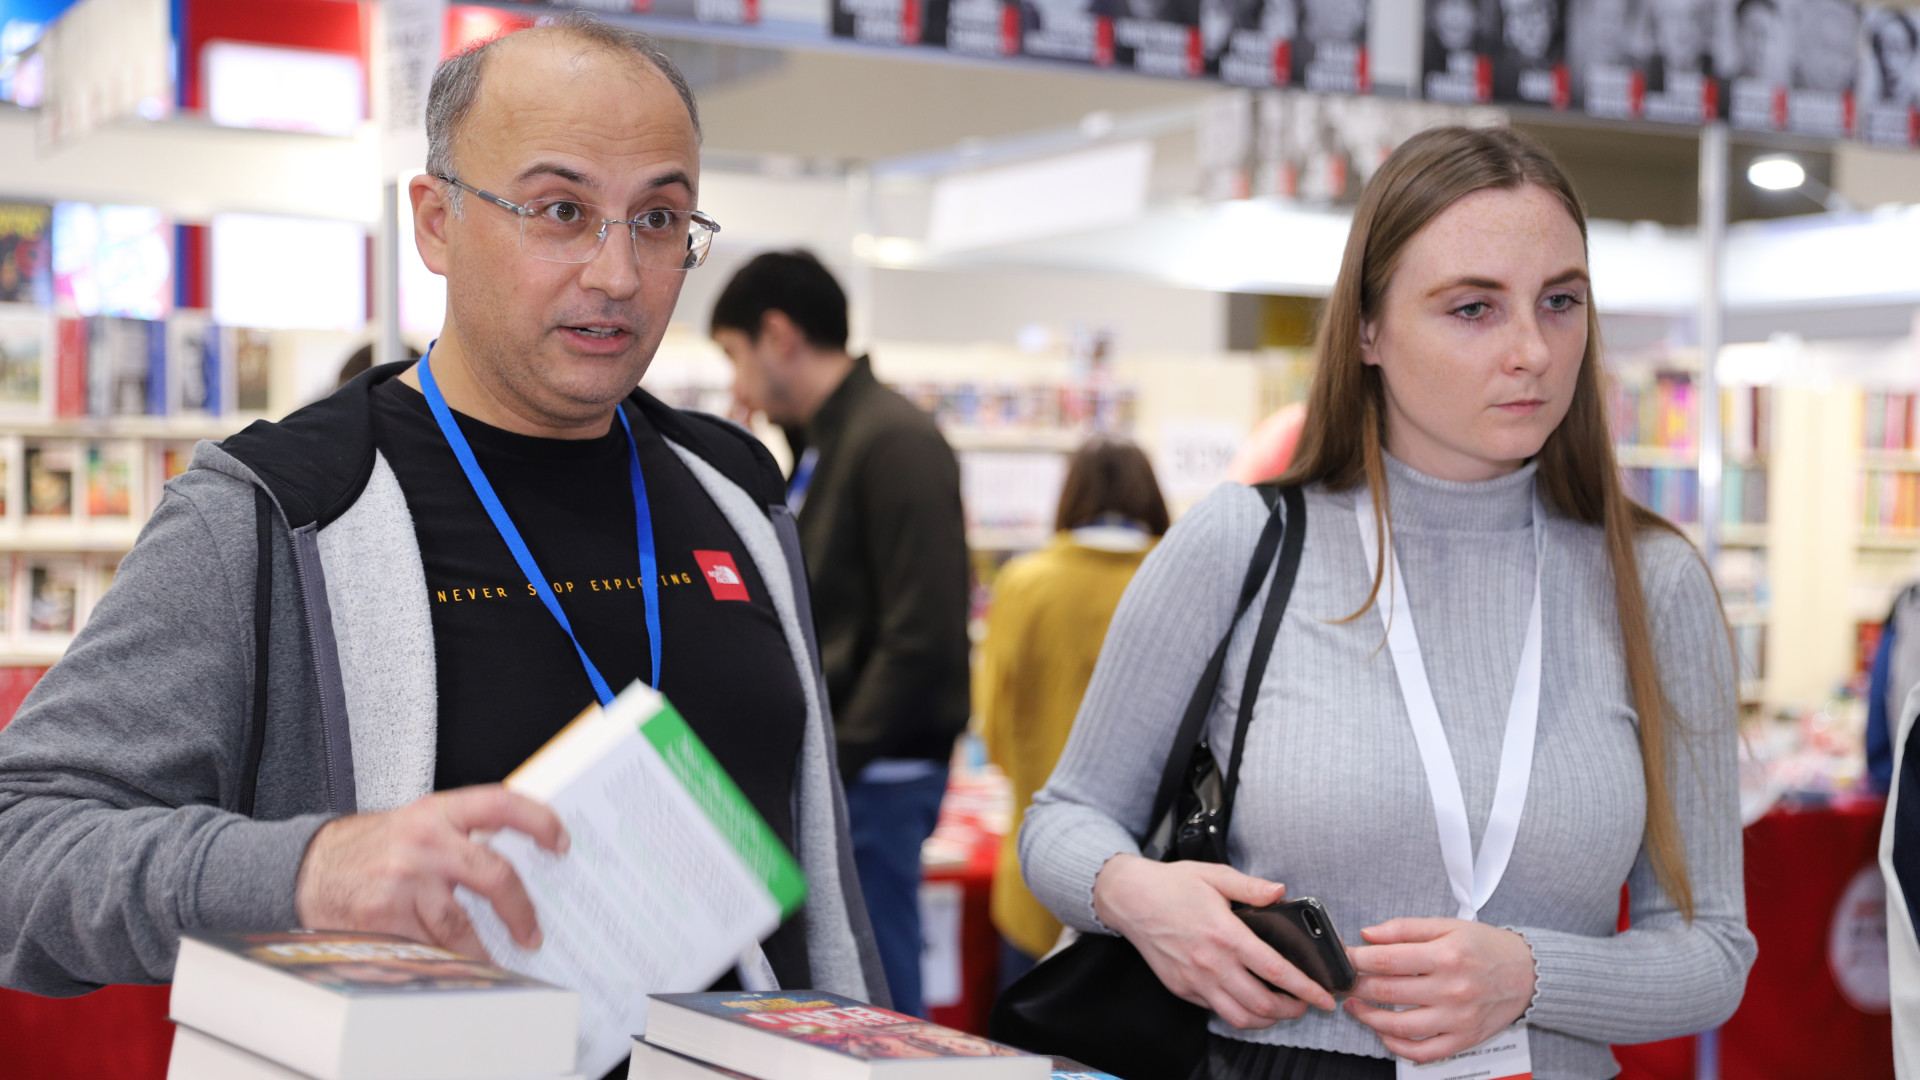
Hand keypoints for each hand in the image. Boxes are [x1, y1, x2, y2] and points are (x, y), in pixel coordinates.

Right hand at [294, 785, 568, 961]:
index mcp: (437, 812)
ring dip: (480, 951)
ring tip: (493, 961)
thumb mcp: (419, 823)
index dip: (538, 820)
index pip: (500, 803)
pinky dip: (442, 961)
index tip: (561, 842)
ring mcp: (403, 880)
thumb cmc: (375, 848)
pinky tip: (450, 967)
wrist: (308, 867)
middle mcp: (423, 842)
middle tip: (532, 933)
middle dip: (521, 910)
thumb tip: (522, 858)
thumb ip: (463, 834)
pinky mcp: (383, 916)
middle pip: (494, 875)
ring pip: (460, 926)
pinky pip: (426, 948)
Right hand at [1091, 854, 1337, 1028]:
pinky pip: (1216, 1010)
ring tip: (1280, 1009)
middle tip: (1306, 1004)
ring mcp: (1195, 980)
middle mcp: (1211, 963)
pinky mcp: (1182, 989)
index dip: (1305, 989)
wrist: (1130, 899)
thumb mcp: (1214, 875)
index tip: (1324, 997)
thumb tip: (1281, 892)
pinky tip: (1248, 1000)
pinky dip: (1238, 1013)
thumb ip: (1251, 886)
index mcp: (1226, 934)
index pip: (1276, 971)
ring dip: (1266, 1019)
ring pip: (1239, 1017)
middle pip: (1262, 1004)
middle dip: (1292, 1010)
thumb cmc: (1172, 885)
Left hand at [1344, 918, 1536, 1063]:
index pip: (1386, 960)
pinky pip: (1424, 1051)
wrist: (1526, 973)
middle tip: (1344, 983)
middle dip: (1357, 987)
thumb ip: (1404, 928)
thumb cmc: (1485, 947)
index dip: (1356, 960)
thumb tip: (1367, 935)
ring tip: (1355, 1008)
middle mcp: (1452, 989)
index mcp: (1446, 955)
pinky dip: (1398, 1047)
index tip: (1343, 959)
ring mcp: (1457, 1018)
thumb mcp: (1447, 925)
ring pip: (1400, 1026)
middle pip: (1388, 992)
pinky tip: (1385, 1033)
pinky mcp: (1463, 1039)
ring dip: (1369, 1018)